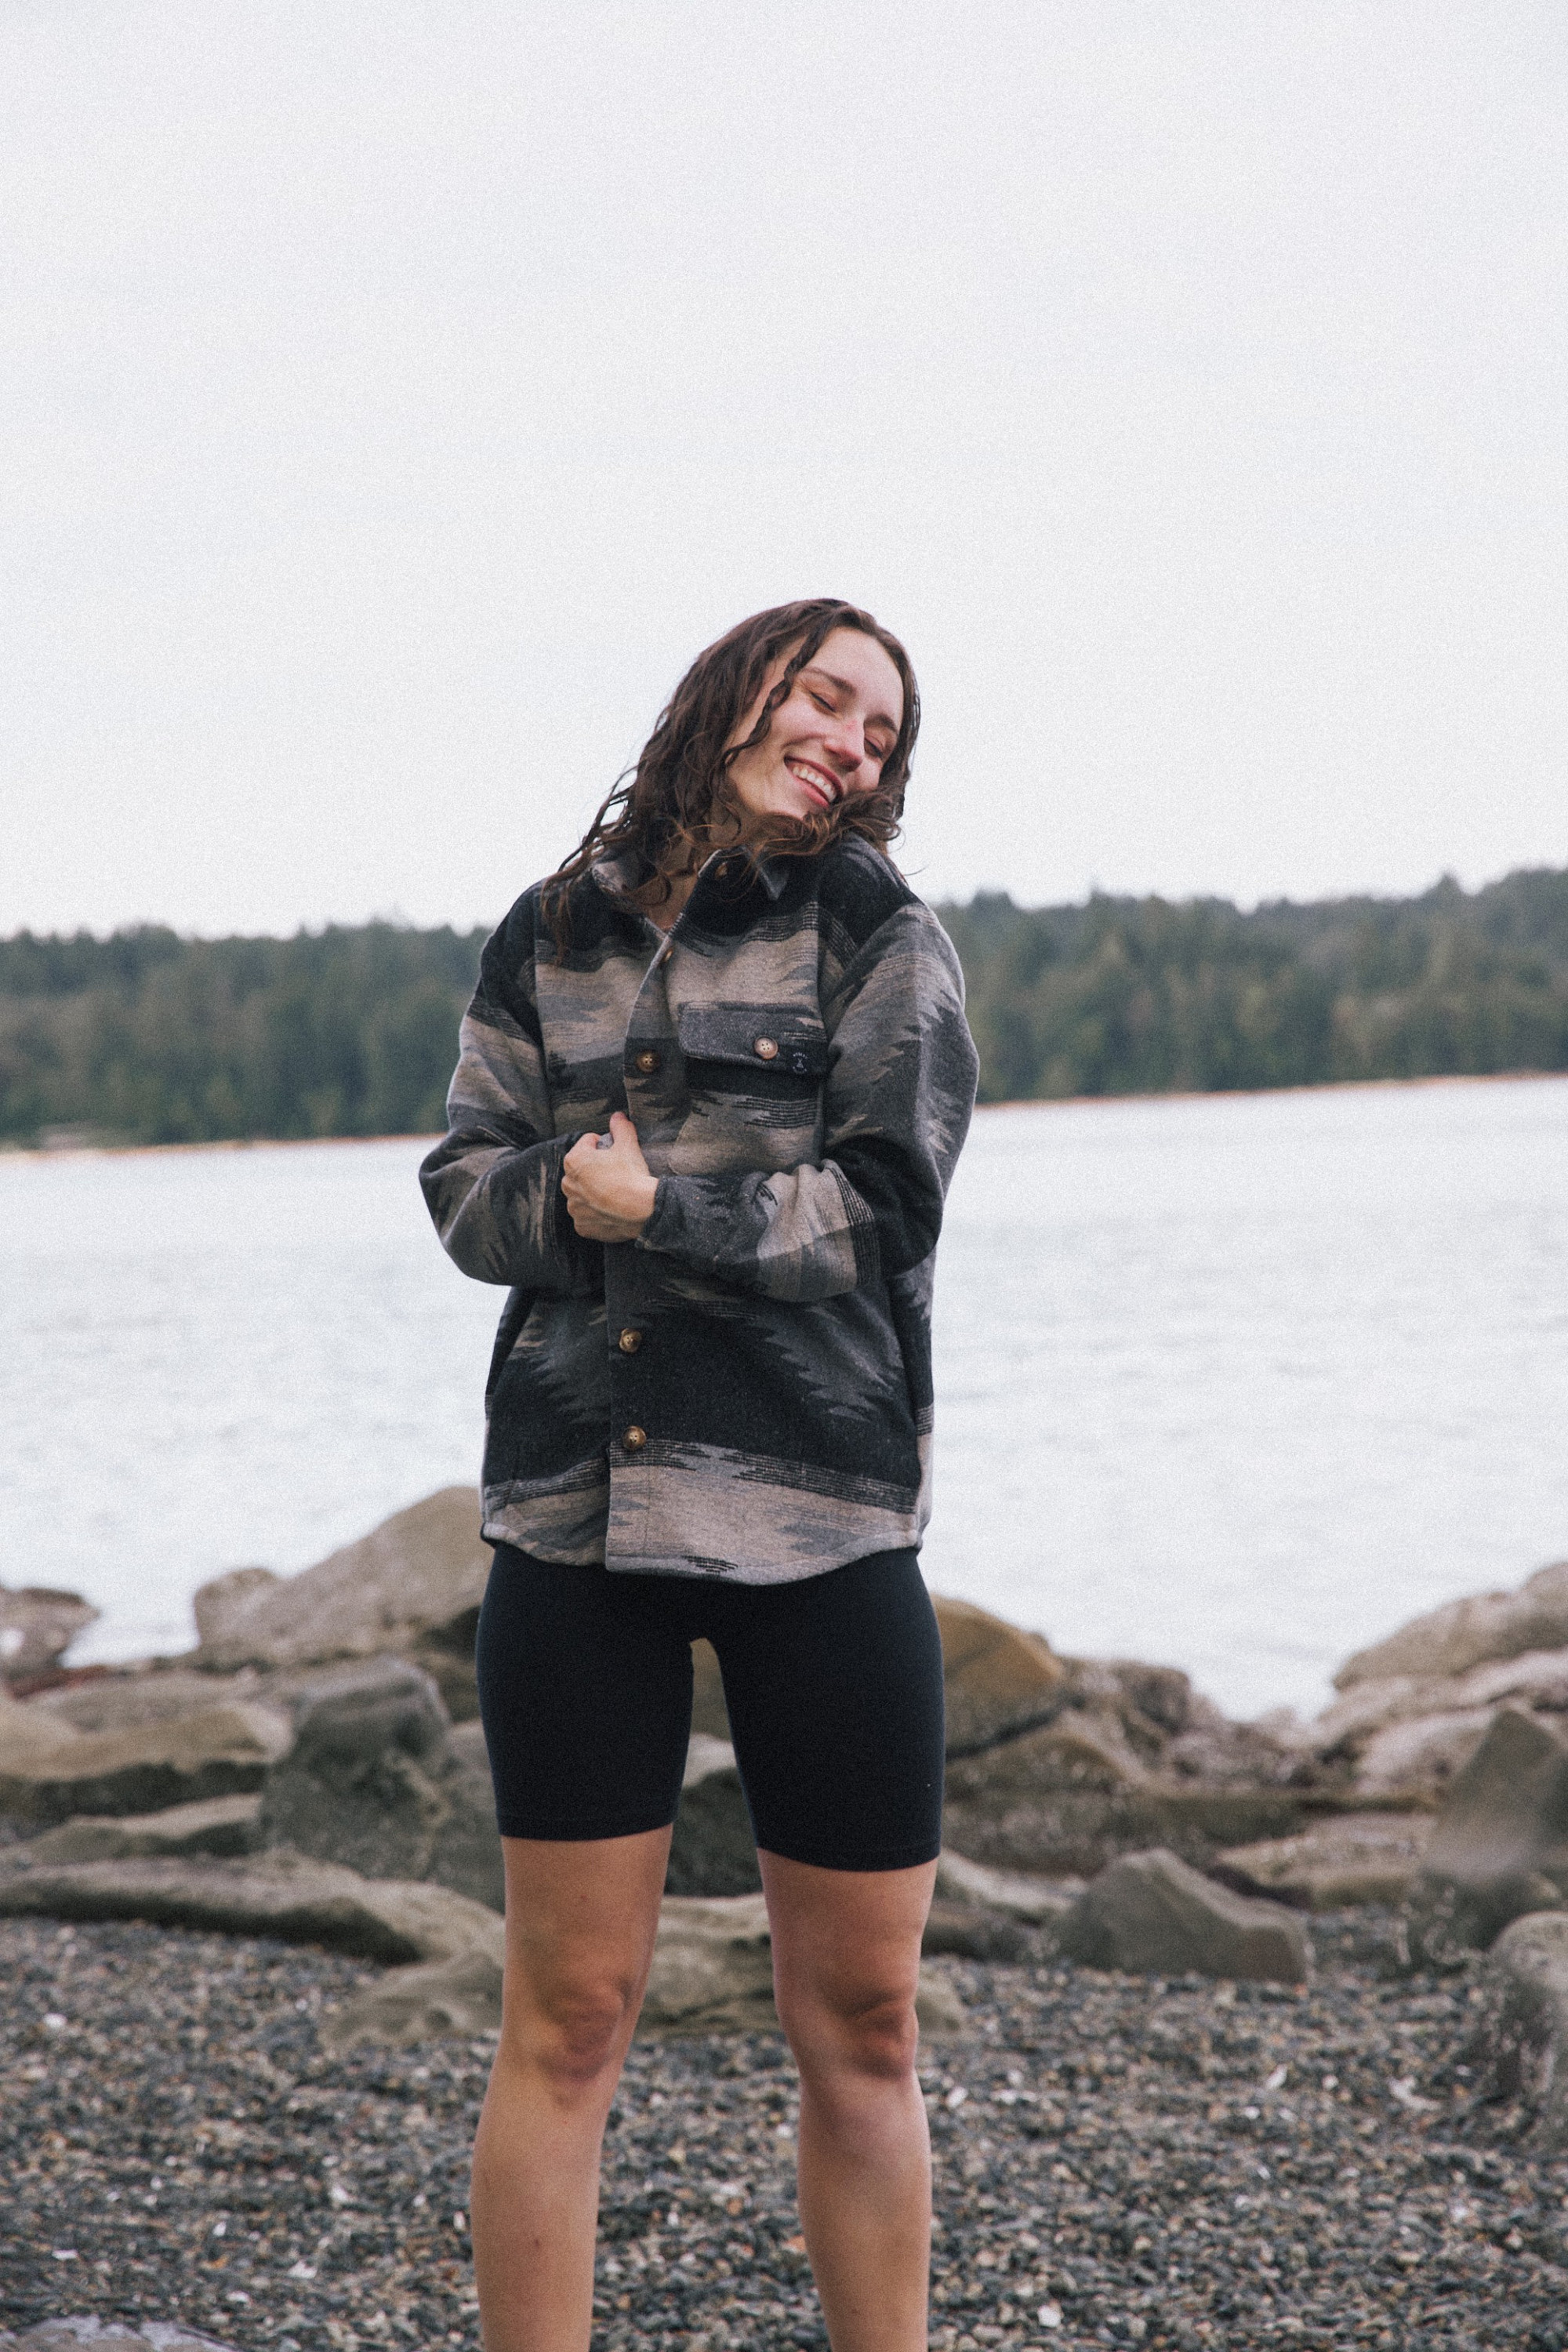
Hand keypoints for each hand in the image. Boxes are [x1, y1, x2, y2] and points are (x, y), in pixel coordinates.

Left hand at [561, 1111, 658, 1242]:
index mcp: (574, 1161)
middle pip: (581, 1170)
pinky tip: (611, 1210)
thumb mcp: (628, 1145)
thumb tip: (618, 1116)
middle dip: (594, 1169)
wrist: (642, 1209)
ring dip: (593, 1192)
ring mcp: (574, 1207)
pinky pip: (587, 1217)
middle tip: (615, 1172)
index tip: (613, 1150)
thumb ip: (620, 1127)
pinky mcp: (582, 1226)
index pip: (586, 1144)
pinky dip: (596, 1214)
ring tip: (614, 1192)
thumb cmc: (631, 1175)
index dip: (602, 1144)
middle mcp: (567, 1184)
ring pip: (582, 1195)